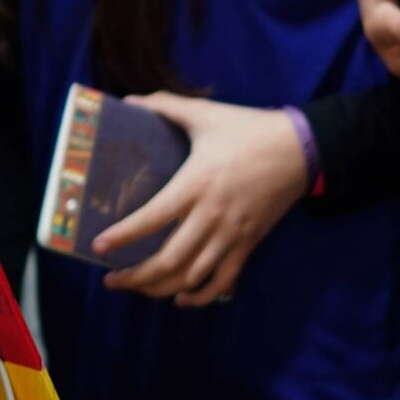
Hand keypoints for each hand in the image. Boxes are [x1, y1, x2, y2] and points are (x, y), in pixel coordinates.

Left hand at [95, 93, 306, 307]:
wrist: (300, 149)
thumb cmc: (249, 130)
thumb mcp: (206, 114)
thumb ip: (166, 106)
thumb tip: (130, 100)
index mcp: (196, 183)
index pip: (153, 218)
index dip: (124, 236)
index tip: (98, 246)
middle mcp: (212, 216)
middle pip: (169, 260)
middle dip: (135, 276)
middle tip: (110, 280)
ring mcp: (232, 235)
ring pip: (192, 276)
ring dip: (160, 289)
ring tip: (136, 288)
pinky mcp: (248, 244)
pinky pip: (223, 281)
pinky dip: (201, 296)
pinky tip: (181, 299)